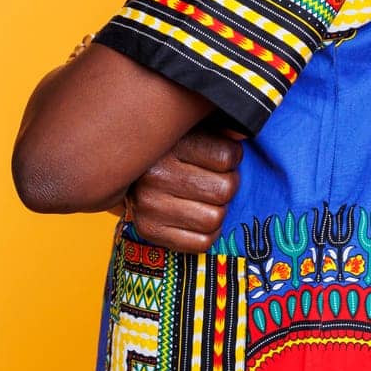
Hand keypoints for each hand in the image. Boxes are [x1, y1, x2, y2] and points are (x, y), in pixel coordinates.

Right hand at [126, 125, 243, 252]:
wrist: (128, 168)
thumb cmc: (174, 144)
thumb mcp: (195, 127)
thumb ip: (220, 126)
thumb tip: (242, 131)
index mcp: (170, 142)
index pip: (228, 157)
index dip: (233, 157)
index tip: (221, 155)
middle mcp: (155, 174)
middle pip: (225, 190)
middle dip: (227, 184)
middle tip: (214, 179)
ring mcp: (148, 205)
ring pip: (215, 218)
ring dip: (217, 209)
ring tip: (205, 197)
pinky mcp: (148, 231)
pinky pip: (201, 243)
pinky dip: (207, 233)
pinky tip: (198, 216)